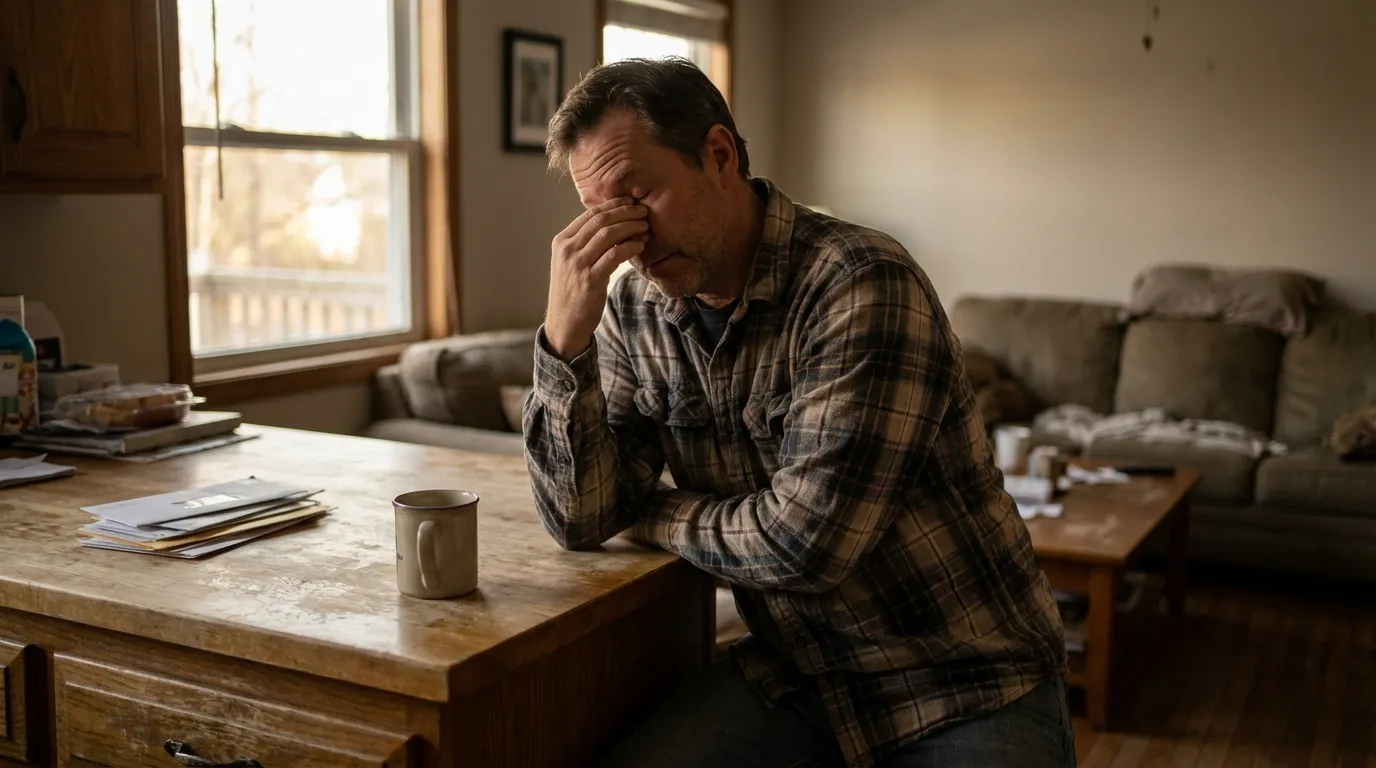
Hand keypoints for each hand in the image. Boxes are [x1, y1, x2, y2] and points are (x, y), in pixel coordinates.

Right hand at [544, 198, 647, 360]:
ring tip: (645, 226)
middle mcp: (567, 250)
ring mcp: (577, 265)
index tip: (630, 202)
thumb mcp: (571, 263)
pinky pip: (614, 255)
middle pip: (600, 221)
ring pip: (608, 235)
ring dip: (630, 227)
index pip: (590, 214)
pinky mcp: (590, 280)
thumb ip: (585, 244)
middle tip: (643, 211)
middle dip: (625, 212)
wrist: (564, 324)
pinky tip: (640, 245)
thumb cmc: (573, 292)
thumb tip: (611, 224)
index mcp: (561, 241)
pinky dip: (629, 247)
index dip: (613, 205)